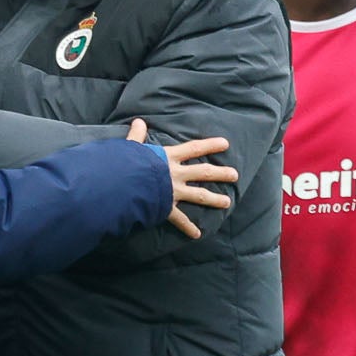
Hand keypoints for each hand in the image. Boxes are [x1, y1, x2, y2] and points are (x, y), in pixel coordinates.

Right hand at [133, 122, 235, 238]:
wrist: (121, 184)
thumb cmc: (125, 164)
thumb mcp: (131, 147)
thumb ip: (137, 135)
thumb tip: (138, 121)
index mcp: (168, 157)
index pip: (194, 148)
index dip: (210, 145)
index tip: (226, 144)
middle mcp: (175, 174)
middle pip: (203, 172)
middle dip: (221, 173)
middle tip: (235, 176)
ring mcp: (173, 191)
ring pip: (199, 195)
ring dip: (214, 199)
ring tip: (227, 203)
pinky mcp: (166, 207)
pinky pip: (180, 219)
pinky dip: (188, 228)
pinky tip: (197, 235)